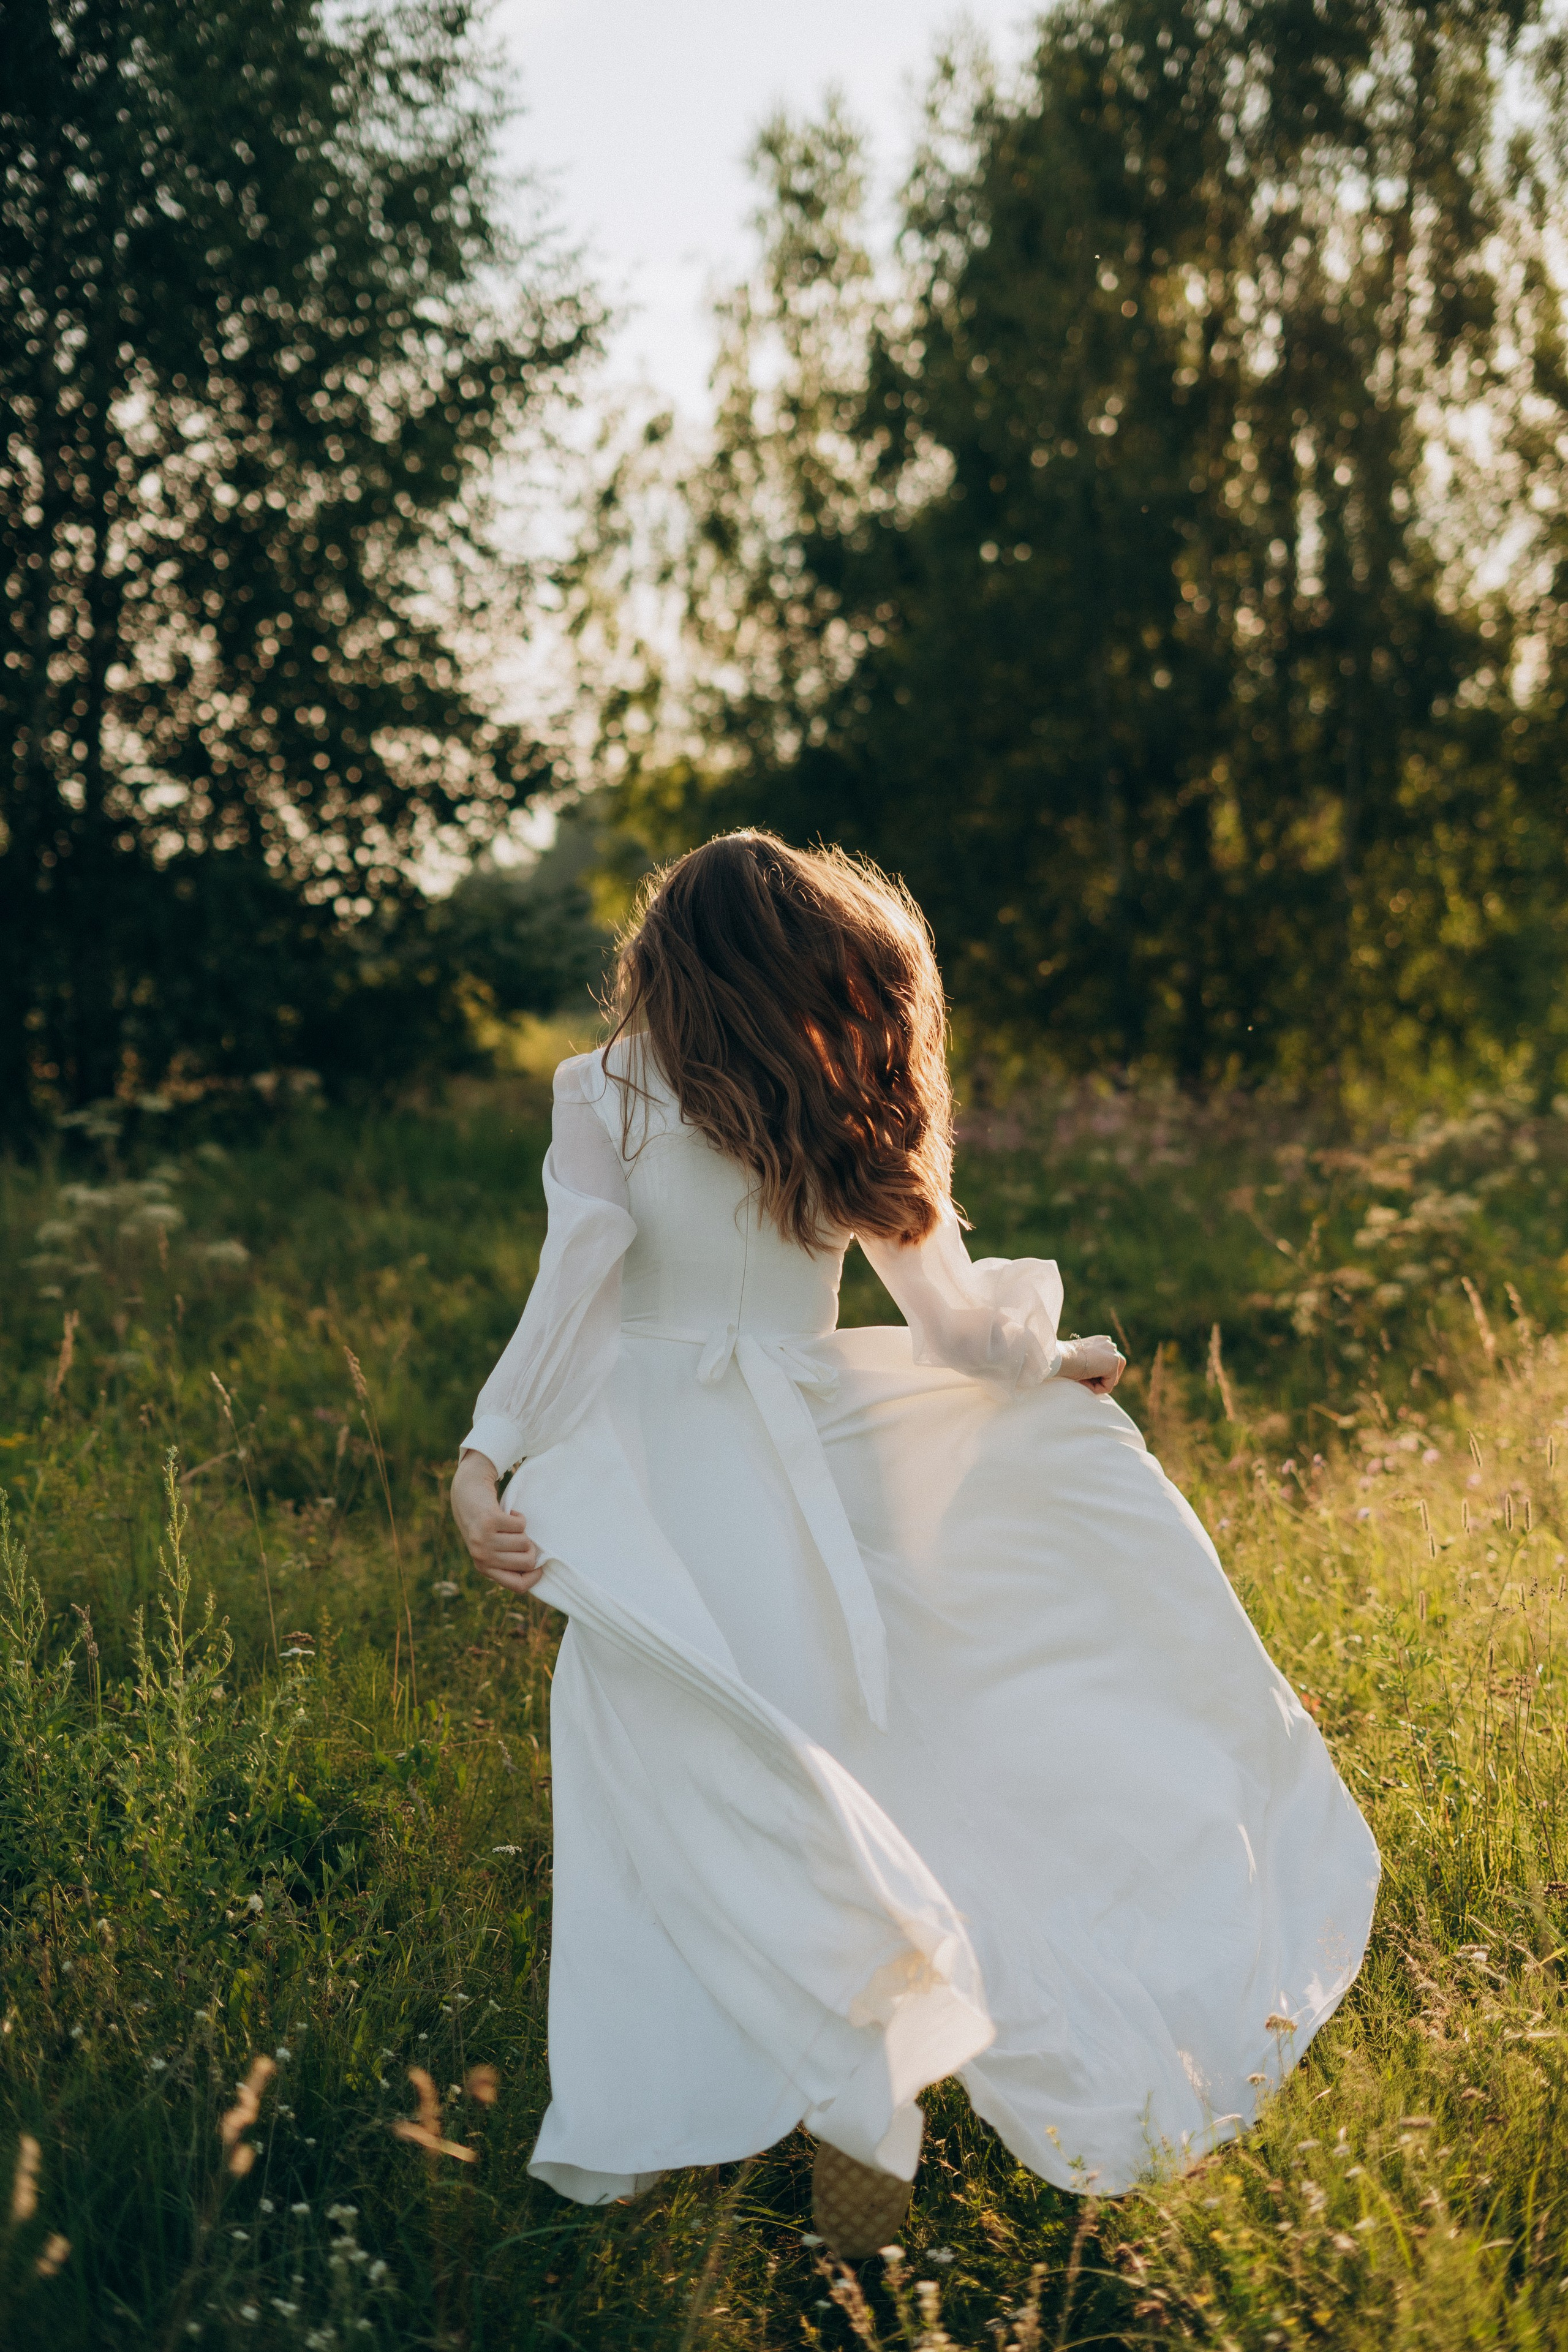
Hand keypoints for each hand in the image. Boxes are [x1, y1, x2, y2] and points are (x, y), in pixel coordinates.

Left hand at [450, 1450, 541, 1591]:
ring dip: (522, 1531)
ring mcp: (485, 1540)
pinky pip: (520, 1524)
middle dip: (531, 1548)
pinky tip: (506, 1513)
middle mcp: (482, 1557)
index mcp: (484, 1568)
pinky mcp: (490, 1521)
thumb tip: (536, 1568)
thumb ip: (506, 1561)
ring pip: (525, 1542)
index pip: (518, 1586)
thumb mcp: (490, 1549)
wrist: (466, 1495)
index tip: (540, 1566)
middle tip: (520, 1537)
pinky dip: (518, 1516)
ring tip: (508, 1525)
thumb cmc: (484, 1525)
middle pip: (527, 1563)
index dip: (535, 1577)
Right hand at [1058, 1334, 1125, 1393]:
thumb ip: (1092, 1363)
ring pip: (1111, 1379)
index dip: (1095, 1374)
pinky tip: (1084, 1380)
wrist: (1061, 1357)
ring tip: (1083, 1378)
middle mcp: (1110, 1345)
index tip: (1080, 1371)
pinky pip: (1107, 1387)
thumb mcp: (1080, 1359)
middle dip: (1101, 1379)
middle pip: (1114, 1371)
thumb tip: (1097, 1376)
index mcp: (1101, 1341)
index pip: (1107, 1364)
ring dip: (1097, 1384)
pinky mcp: (1114, 1364)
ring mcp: (1114, 1354)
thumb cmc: (1064, 1359)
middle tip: (1082, 1377)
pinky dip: (1095, 1389)